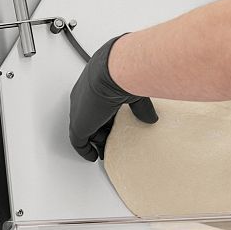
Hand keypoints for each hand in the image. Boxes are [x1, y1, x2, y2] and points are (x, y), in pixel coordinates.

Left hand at [69, 34, 157, 160]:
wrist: (114, 72)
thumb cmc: (122, 74)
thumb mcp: (134, 93)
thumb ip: (141, 108)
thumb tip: (151, 119)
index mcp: (95, 86)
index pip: (98, 107)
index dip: (106, 120)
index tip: (114, 129)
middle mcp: (84, 98)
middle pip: (90, 120)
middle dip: (100, 133)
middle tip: (110, 143)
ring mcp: (79, 111)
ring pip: (85, 131)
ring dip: (94, 142)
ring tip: (105, 152)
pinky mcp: (79, 124)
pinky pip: (78, 142)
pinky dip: (85, 151)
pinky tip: (93, 157)